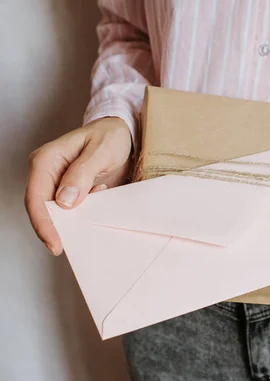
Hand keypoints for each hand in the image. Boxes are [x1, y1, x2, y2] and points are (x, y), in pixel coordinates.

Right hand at [25, 117, 132, 255]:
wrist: (122, 134)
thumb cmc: (110, 136)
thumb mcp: (100, 151)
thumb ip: (82, 174)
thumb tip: (64, 201)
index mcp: (46, 160)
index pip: (36, 197)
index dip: (44, 222)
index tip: (55, 242)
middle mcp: (48, 174)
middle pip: (42, 209)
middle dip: (55, 229)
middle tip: (71, 247)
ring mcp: (59, 184)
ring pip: (57, 213)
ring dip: (71, 224)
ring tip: (87, 232)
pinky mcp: (72, 192)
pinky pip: (72, 211)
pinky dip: (83, 218)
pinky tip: (95, 217)